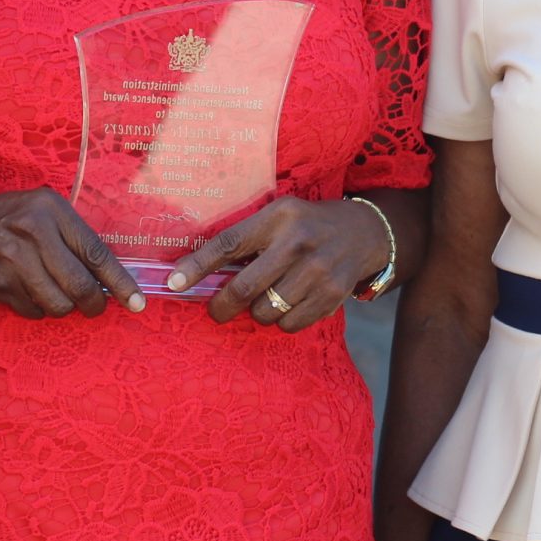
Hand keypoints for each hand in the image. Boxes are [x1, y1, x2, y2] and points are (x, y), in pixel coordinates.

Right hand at [0, 188, 143, 318]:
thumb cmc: (1, 217)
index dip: (120, 282)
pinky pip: (33, 312)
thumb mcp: (37, 209)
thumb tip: (107, 273)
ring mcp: (13, 263)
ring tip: (57, 295)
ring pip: (58, 305)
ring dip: (64, 308)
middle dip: (94, 305)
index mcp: (49, 210)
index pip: (96, 252)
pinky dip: (38, 309)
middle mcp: (33, 234)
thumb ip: (70, 235)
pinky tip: (28, 292)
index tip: (137, 302)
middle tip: (96, 308)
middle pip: (80, 286)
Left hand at [167, 196, 388, 329]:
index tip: (175, 282)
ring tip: (265, 299)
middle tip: (216, 310)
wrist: (365, 232)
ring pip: (266, 311)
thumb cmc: (307, 225)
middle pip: (244, 288)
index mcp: (278, 217)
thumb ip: (246, 238)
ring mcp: (317, 271)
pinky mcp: (332, 295)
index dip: (198, 266)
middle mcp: (297, 242)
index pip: (228, 244)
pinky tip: (289, 304)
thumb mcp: (278, 216)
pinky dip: (282, 321)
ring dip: (257, 313)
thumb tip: (198, 270)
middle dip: (221, 306)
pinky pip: (290, 324)